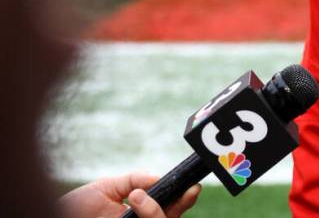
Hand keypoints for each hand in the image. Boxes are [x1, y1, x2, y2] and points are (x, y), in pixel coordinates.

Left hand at [58, 173, 199, 217]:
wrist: (51, 215)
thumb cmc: (74, 209)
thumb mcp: (105, 187)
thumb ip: (132, 179)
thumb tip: (157, 178)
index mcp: (137, 215)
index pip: (169, 208)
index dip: (184, 199)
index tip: (192, 187)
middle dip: (180, 204)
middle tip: (172, 191)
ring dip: (155, 210)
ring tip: (136, 197)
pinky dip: (148, 215)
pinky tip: (133, 204)